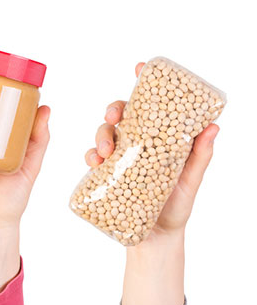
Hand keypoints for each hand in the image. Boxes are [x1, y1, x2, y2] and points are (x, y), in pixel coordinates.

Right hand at [84, 62, 219, 249]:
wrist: (156, 237)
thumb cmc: (176, 207)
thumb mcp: (191, 180)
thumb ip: (200, 155)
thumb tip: (214, 128)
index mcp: (158, 138)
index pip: (150, 105)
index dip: (143, 83)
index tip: (139, 67)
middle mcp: (137, 143)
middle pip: (121, 114)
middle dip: (114, 109)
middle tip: (116, 116)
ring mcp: (120, 157)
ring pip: (104, 132)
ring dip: (101, 135)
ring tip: (105, 150)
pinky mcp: (105, 174)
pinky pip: (92, 157)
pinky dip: (91, 155)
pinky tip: (95, 162)